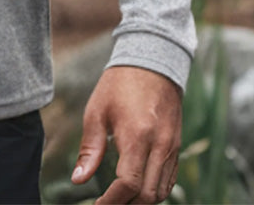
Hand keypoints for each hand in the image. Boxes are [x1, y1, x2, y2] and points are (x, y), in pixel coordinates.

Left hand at [70, 66, 181, 203]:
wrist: (152, 63)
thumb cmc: (119, 85)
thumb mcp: (97, 111)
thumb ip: (89, 148)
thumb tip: (78, 179)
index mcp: (137, 136)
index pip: (129, 184)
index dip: (112, 202)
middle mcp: (159, 146)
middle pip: (148, 195)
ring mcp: (171, 148)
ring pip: (161, 191)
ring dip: (141, 202)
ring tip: (120, 200)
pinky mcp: (176, 146)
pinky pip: (169, 180)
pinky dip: (154, 191)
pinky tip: (137, 190)